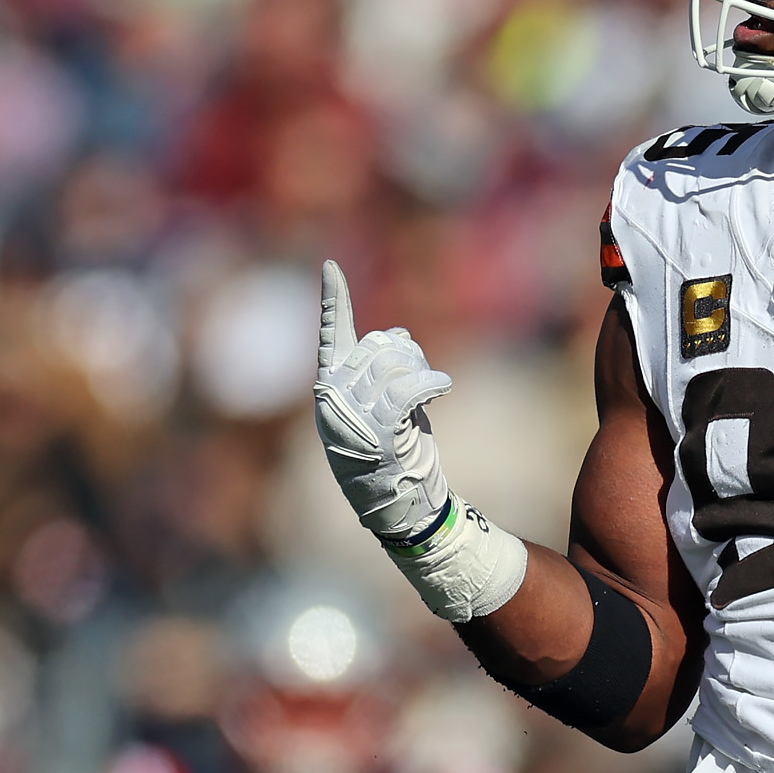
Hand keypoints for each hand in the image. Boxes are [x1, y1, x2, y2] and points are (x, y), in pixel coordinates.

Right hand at [313, 260, 454, 542]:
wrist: (398, 505)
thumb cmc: (394, 452)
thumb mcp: (384, 404)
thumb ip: (384, 368)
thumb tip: (397, 332)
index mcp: (331, 387)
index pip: (332, 335)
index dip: (334, 300)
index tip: (331, 267)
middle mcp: (334, 398)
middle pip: (377, 346)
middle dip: (408, 353)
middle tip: (423, 377)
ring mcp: (352, 416)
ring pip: (394, 366)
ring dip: (422, 371)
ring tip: (431, 391)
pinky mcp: (376, 432)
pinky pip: (406, 389)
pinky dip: (430, 383)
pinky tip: (442, 387)